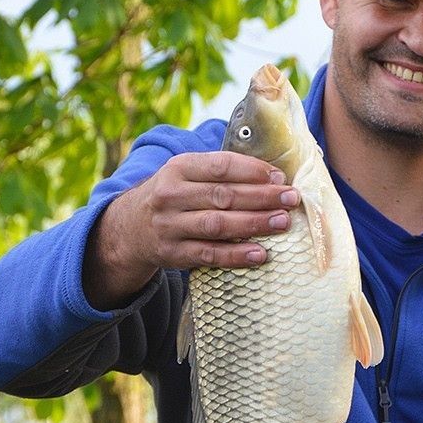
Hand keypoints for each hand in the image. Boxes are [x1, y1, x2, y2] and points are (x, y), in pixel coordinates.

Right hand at [84, 151, 299, 308]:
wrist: (130, 228)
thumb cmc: (175, 197)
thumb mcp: (186, 174)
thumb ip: (219, 172)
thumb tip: (272, 173)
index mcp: (178, 168)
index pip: (219, 166)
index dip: (252, 171)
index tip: (280, 176)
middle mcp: (171, 195)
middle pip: (223, 196)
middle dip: (262, 197)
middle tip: (292, 199)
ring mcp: (170, 226)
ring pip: (218, 225)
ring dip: (254, 224)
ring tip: (282, 222)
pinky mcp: (173, 253)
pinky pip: (209, 255)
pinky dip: (236, 256)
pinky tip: (260, 254)